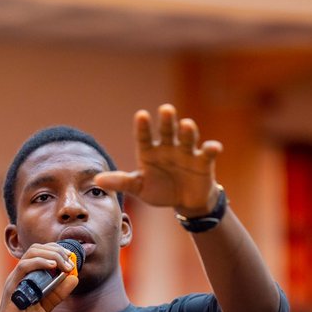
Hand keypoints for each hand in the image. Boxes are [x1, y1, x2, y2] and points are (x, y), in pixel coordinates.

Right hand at [0, 243, 79, 311]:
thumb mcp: (47, 307)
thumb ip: (58, 293)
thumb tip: (73, 278)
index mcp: (26, 278)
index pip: (40, 253)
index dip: (57, 251)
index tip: (72, 258)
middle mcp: (19, 276)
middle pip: (36, 249)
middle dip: (57, 250)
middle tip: (71, 261)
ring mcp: (14, 281)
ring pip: (31, 254)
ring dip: (52, 255)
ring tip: (66, 265)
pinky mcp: (12, 289)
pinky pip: (24, 268)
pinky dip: (39, 263)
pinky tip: (53, 266)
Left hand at [95, 103, 222, 216]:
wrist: (185, 201)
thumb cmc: (160, 189)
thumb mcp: (139, 187)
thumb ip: (121, 182)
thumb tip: (98, 180)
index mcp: (149, 152)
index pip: (144, 137)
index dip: (143, 127)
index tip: (141, 116)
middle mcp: (168, 147)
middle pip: (166, 131)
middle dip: (166, 121)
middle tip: (166, 109)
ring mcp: (186, 152)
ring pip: (186, 139)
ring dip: (187, 132)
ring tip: (186, 125)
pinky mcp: (203, 161)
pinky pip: (207, 153)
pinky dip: (211, 149)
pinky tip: (214, 147)